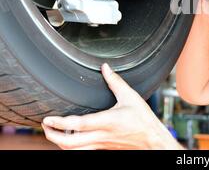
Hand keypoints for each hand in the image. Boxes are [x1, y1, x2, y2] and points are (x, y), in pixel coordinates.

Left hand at [41, 64, 182, 149]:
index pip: (79, 124)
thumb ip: (116, 82)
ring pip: (74, 150)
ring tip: (54, 133)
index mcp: (108, 121)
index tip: (48, 119)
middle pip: (70, 143)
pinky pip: (82, 150)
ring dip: (60, 143)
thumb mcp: (131, 97)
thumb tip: (106, 68)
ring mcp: (101, 144)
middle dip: (52, 136)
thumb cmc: (143, 119)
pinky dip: (71, 146)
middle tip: (45, 126)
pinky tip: (71, 136)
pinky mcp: (103, 148)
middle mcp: (102, 135)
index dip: (60, 123)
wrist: (152, 140)